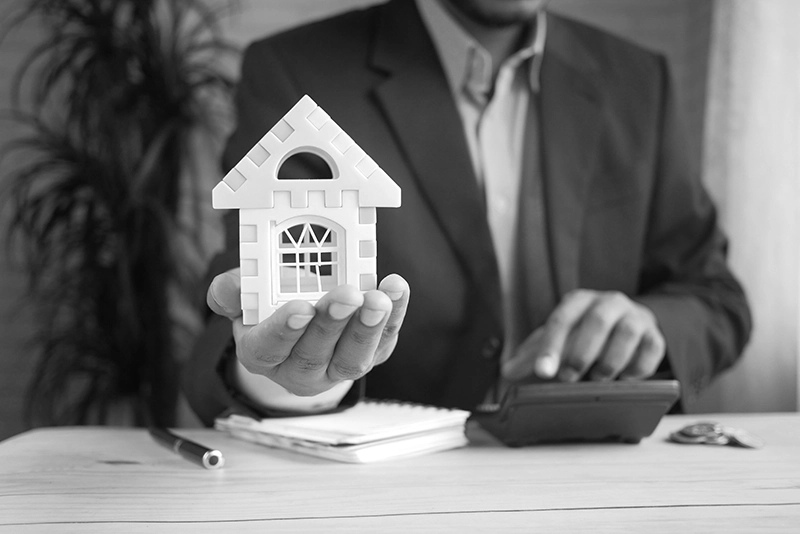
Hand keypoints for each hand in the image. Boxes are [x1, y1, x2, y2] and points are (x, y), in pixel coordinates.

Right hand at [207, 268, 409, 395]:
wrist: (305, 314)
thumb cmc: (272, 302)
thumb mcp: (246, 294)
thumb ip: (232, 291)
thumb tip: (226, 290)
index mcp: (262, 354)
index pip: (269, 348)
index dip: (285, 330)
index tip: (301, 307)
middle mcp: (299, 370)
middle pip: (314, 354)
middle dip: (332, 324)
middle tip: (347, 295)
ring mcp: (338, 367)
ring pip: (352, 358)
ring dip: (368, 328)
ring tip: (378, 299)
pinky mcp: (371, 355)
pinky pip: (384, 341)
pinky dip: (394, 315)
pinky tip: (396, 289)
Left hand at [502, 289, 665, 382]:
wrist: (625, 325)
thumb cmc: (583, 334)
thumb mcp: (556, 340)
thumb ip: (532, 355)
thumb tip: (508, 372)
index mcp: (578, 301)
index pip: (562, 319)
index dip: (551, 347)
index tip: (543, 372)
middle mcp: (609, 302)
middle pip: (597, 321)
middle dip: (581, 353)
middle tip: (569, 378)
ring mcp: (635, 317)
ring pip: (627, 333)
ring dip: (611, 360)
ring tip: (598, 379)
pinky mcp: (655, 335)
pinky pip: (652, 349)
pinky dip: (638, 367)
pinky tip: (625, 379)